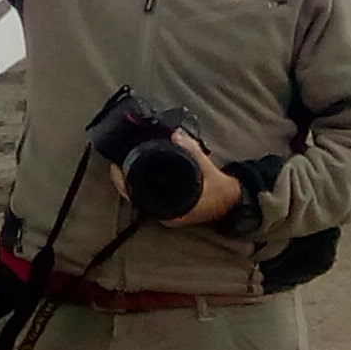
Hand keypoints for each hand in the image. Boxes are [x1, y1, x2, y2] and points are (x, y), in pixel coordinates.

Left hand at [102, 126, 243, 226]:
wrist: (235, 202)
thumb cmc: (221, 191)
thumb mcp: (207, 169)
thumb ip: (192, 151)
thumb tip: (176, 134)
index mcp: (172, 211)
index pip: (138, 198)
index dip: (123, 183)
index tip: (115, 167)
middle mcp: (166, 215)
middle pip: (136, 197)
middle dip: (125, 179)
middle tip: (117, 160)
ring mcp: (169, 213)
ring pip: (143, 197)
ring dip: (133, 182)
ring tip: (125, 162)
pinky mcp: (173, 207)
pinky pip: (151, 196)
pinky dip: (144, 184)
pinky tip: (140, 171)